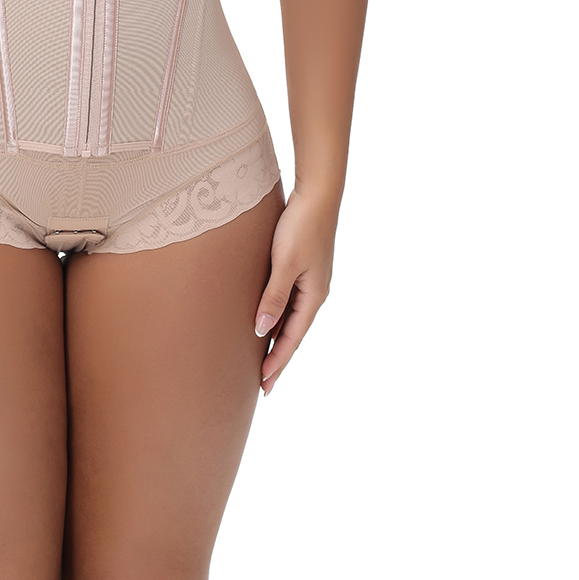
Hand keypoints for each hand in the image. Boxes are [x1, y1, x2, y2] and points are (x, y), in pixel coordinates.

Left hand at [254, 185, 337, 396]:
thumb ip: (274, 297)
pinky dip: (279, 317)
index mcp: (313, 296)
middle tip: (263, 385)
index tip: (263, 384)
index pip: (292, 338)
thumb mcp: (284, 263)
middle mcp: (315, 293)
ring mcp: (311, 281)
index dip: (277, 361)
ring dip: (278, 339)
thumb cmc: (301, 227)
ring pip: (291, 318)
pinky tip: (269, 320)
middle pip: (293, 333)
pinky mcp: (304, 268)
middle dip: (278, 358)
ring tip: (263, 359)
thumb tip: (262, 330)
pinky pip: (290, 302)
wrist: (317, 194)